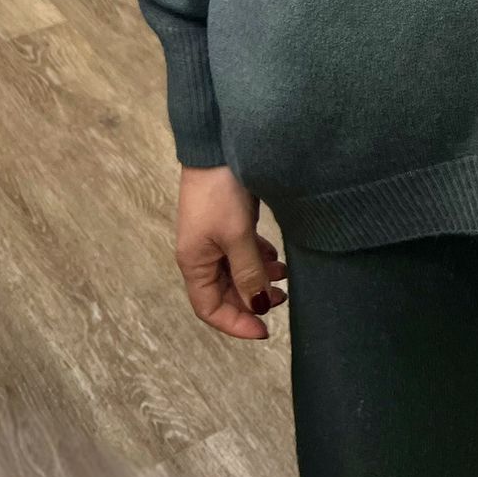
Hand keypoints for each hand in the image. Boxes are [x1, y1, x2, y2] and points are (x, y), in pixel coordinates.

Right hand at [174, 164, 287, 340]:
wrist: (216, 145)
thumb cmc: (222, 193)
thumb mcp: (237, 236)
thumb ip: (248, 273)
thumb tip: (258, 308)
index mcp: (194, 263)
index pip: (210, 308)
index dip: (236, 323)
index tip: (265, 331)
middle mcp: (200, 254)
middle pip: (224, 292)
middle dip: (251, 300)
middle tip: (283, 299)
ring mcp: (212, 237)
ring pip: (235, 271)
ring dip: (258, 278)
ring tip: (283, 276)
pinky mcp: (224, 221)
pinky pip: (240, 251)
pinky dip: (257, 257)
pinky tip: (274, 254)